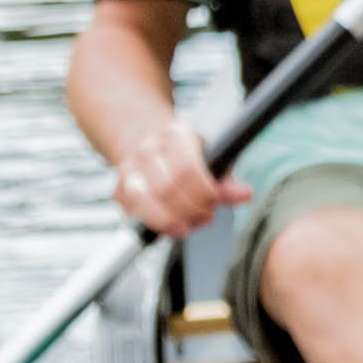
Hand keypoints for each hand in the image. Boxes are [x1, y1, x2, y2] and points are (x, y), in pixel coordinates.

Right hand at [110, 116, 252, 241]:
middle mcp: (147, 150)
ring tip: (187, 225)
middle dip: (190, 210)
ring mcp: (127, 170)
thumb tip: (244, 195)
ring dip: (169, 221)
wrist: (143, 137)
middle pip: (166, 190)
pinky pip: (134, 214)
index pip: (187, 170)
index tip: (214, 204)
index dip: (204, 194)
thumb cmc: (183, 150)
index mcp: (174, 136)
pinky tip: (170, 223)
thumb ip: (226, 178)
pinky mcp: (118, 191)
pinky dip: (155, 225)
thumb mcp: (211, 155)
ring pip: (142, 203)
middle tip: (205, 216)